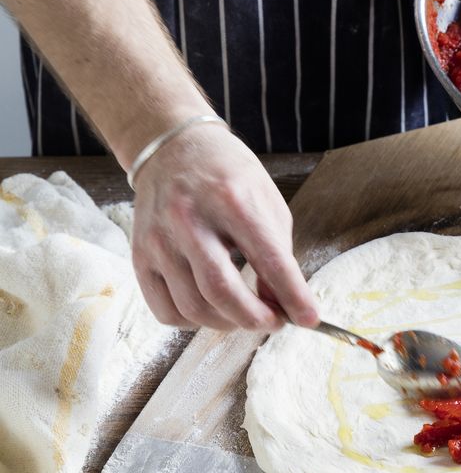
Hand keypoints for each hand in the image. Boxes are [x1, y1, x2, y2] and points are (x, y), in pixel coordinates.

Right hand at [131, 126, 320, 331]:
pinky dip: (194, 322)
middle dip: (256, 319)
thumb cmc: (227, 177)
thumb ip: (276, 255)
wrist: (173, 149)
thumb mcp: (265, 203)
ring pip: (194, 308)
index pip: (269, 261)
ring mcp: (159, 240)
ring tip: (245, 313)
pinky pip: (166, 311)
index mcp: (231, 201)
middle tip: (274, 321)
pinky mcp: (140, 256)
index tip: (309, 319)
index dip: (293, 296)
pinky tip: (211, 308)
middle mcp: (189, 220)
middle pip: (222, 292)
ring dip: (228, 323)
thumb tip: (281, 305)